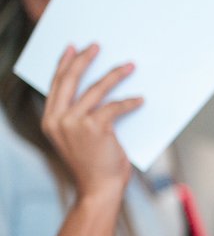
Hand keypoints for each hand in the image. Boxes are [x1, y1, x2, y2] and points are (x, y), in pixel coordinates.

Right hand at [40, 44, 141, 201]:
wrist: (99, 189)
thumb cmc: (94, 164)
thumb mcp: (78, 138)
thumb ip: (80, 116)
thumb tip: (99, 91)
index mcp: (50, 120)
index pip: (56, 85)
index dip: (64, 64)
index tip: (72, 48)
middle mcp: (57, 120)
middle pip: (71, 80)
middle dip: (84, 60)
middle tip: (97, 46)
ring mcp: (74, 123)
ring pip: (96, 89)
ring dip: (115, 75)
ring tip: (129, 65)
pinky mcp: (94, 128)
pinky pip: (114, 107)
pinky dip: (130, 102)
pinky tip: (141, 99)